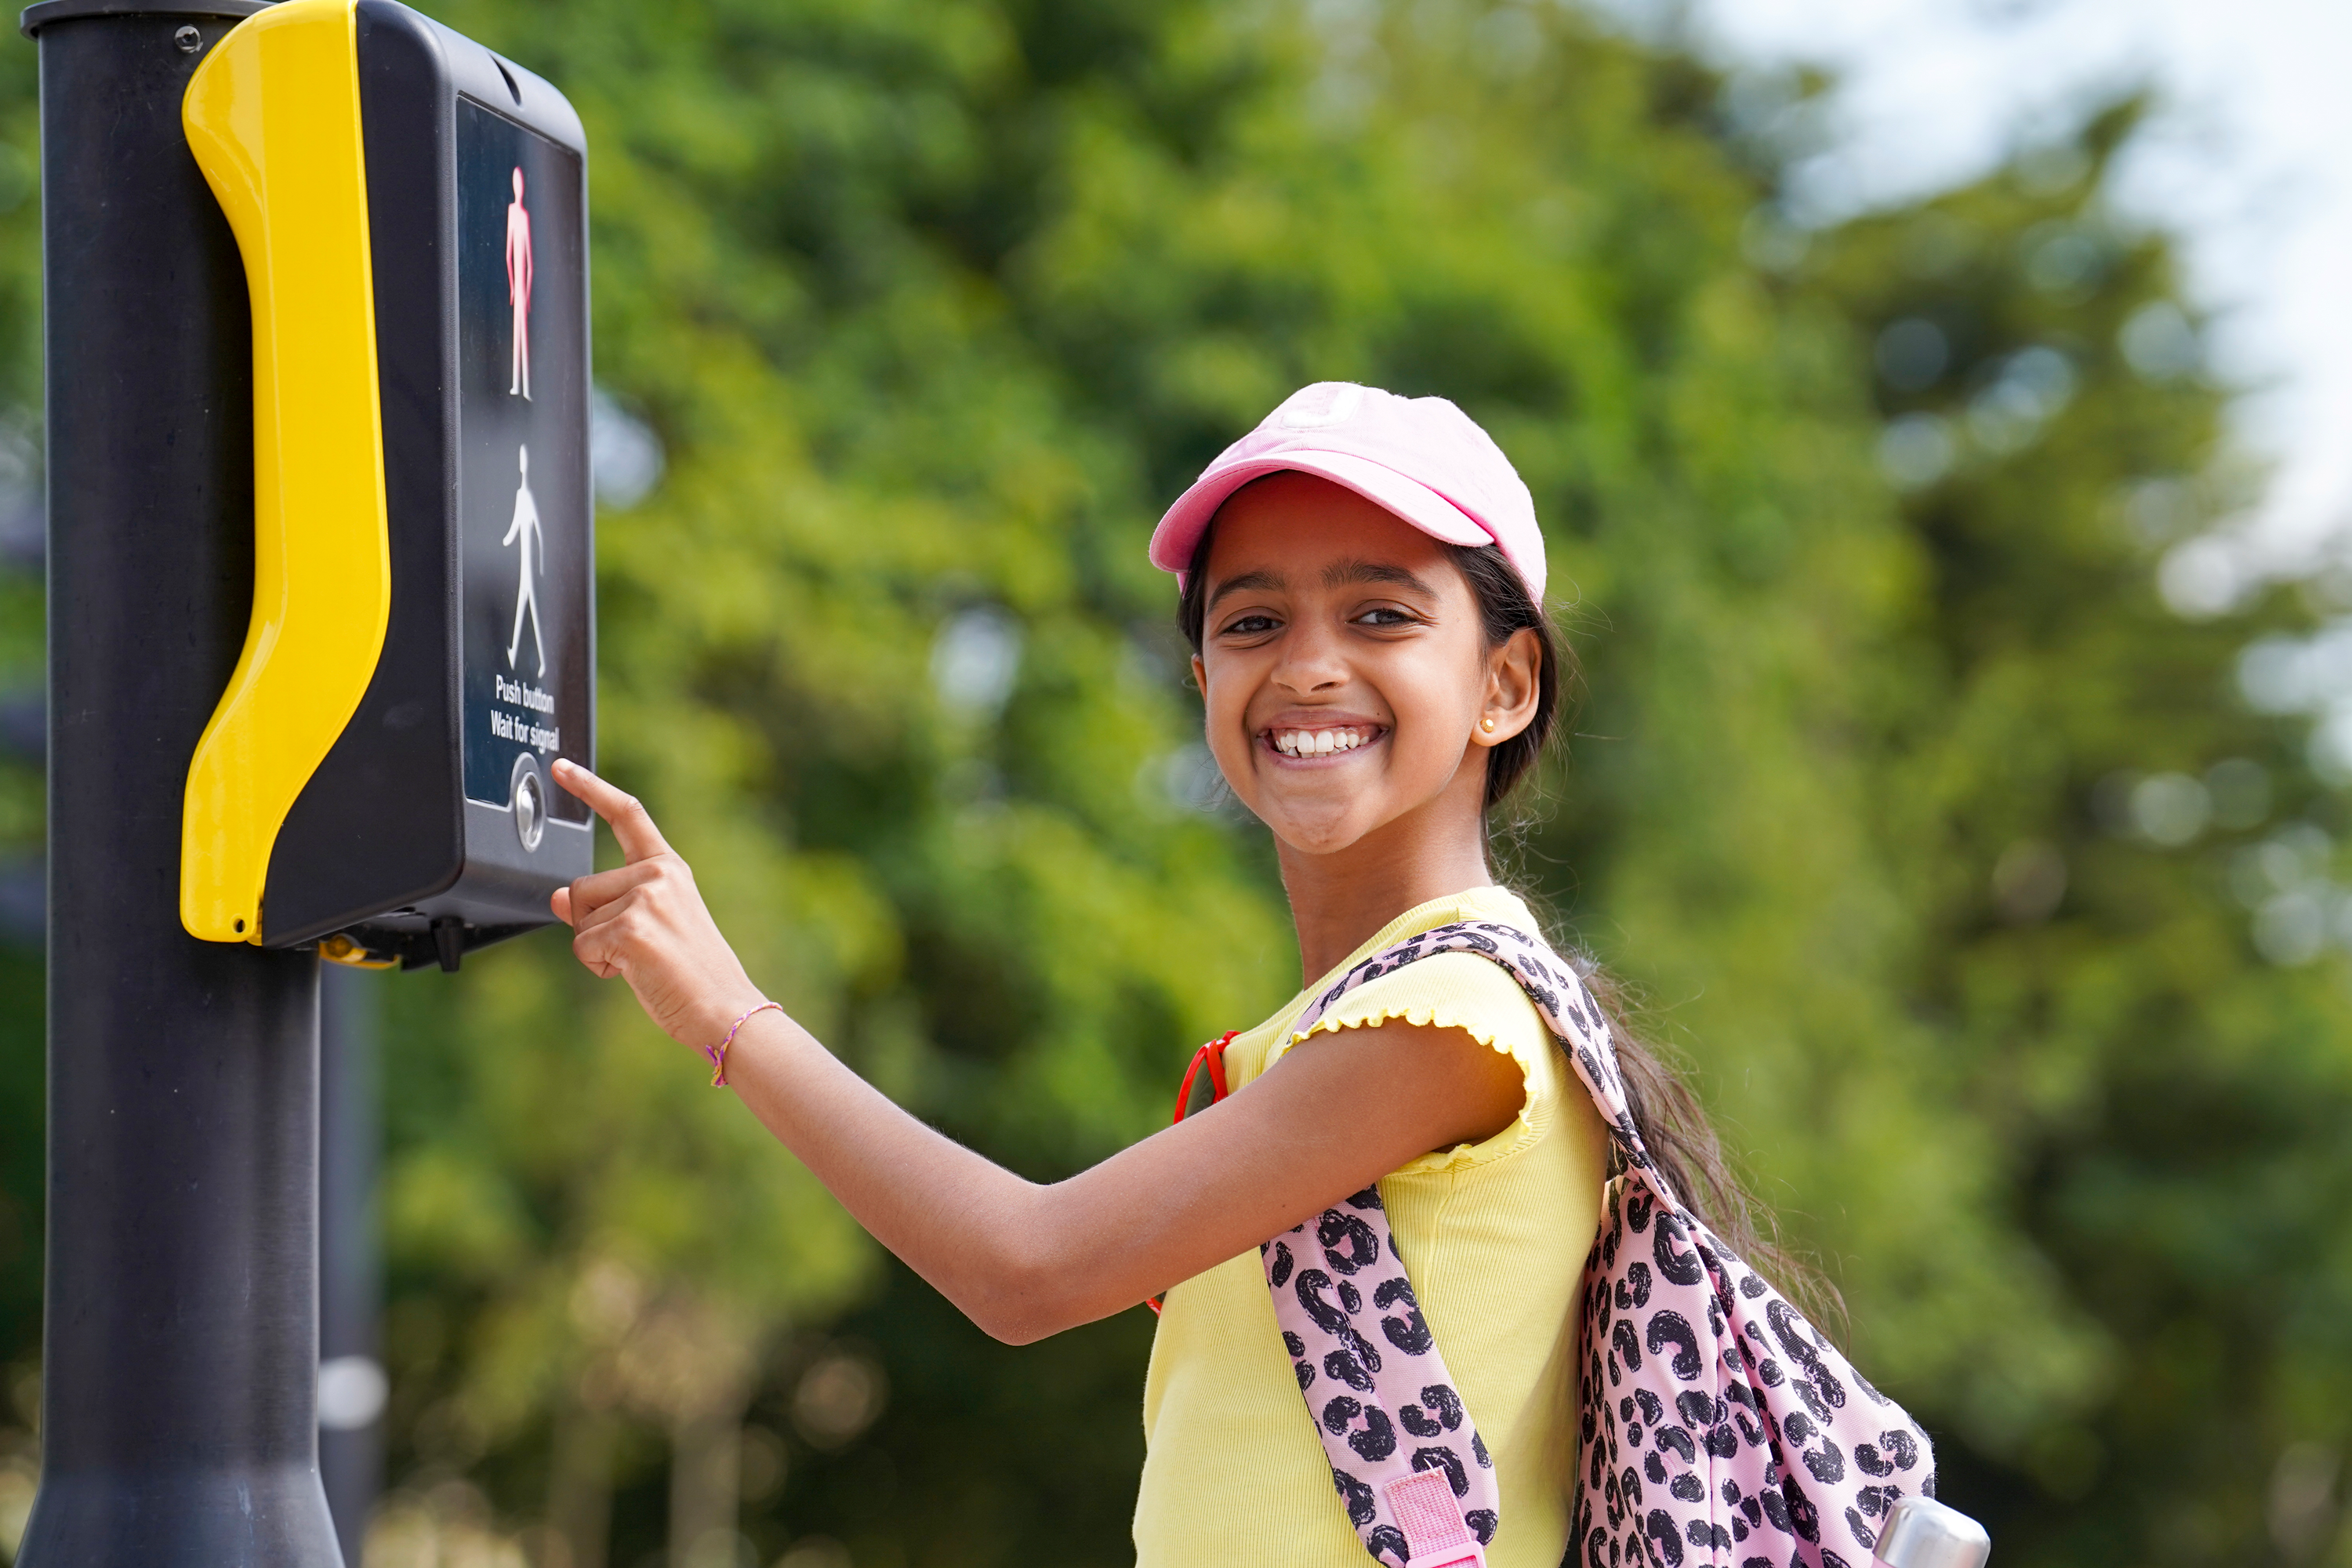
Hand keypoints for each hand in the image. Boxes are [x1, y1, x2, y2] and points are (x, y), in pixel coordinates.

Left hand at [549, 759, 768, 1051]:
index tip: (562, 766)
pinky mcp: (632, 927)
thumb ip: (605, 906)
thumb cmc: (691, 975)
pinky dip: (599, 967)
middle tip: (635, 948)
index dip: (591, 788)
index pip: (627, 815)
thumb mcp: (646, 929)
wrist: (724, 1009)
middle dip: (590, 923)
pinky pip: (582, 946)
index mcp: (669, 868)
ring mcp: (646, 898)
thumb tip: (558, 898)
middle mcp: (659, 875)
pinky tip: (634, 973)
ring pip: (578, 919)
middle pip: (581, 886)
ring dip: (595, 947)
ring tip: (640, 962)